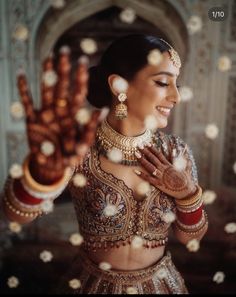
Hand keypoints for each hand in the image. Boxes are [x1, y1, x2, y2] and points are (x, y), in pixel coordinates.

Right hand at [17, 48, 104, 183]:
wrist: (53, 167)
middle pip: (62, 87)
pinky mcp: (32, 120)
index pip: (78, 93)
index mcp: (73, 116)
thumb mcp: (82, 145)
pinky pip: (26, 102)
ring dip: (46, 74)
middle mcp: (60, 111)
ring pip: (46, 90)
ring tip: (48, 56)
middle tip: (66, 49)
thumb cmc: (71, 156)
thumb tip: (102, 111)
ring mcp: (45, 114)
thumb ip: (90, 129)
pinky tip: (22, 73)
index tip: (83, 61)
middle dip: (64, 69)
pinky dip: (23, 89)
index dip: (81, 78)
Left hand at [135, 144, 196, 198]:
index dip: (152, 148)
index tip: (147, 143)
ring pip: (149, 166)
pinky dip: (142, 175)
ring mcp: (160, 176)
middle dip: (145, 151)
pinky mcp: (158, 184)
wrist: (186, 191)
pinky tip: (135, 171)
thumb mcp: (184, 168)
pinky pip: (148, 179)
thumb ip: (180, 160)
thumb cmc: (185, 180)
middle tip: (138, 145)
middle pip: (152, 158)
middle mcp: (163, 169)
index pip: (159, 154)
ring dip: (142, 160)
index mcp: (168, 164)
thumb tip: (180, 151)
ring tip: (136, 153)